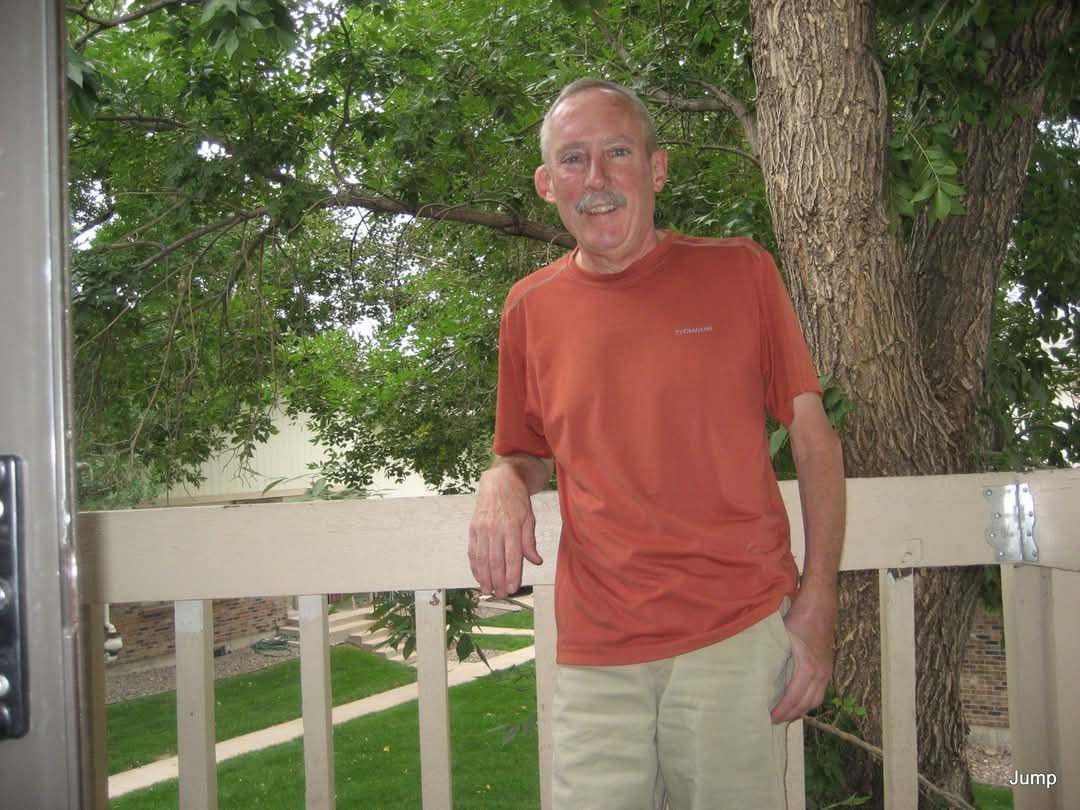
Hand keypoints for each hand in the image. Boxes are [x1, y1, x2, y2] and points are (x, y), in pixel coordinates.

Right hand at [468, 465, 542, 596]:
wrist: (499, 481)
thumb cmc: (517, 501)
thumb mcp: (529, 518)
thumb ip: (529, 541)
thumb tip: (536, 561)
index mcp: (511, 526)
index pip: (512, 556)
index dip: (512, 574)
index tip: (512, 588)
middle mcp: (494, 528)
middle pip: (495, 560)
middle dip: (498, 580)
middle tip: (501, 594)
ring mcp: (481, 529)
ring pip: (482, 558)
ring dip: (484, 577)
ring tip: (488, 590)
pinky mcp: (473, 528)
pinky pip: (473, 551)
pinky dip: (475, 566)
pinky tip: (478, 576)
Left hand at [770, 581, 836, 722]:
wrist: (820, 606)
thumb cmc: (798, 618)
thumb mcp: (781, 636)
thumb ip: (771, 654)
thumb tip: (754, 670)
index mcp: (808, 668)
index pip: (793, 698)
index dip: (781, 710)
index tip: (769, 717)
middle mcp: (820, 674)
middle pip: (806, 704)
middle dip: (790, 715)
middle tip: (773, 720)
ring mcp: (826, 672)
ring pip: (815, 700)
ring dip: (800, 710)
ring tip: (784, 715)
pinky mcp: (827, 668)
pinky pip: (819, 692)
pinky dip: (808, 701)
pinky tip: (797, 702)